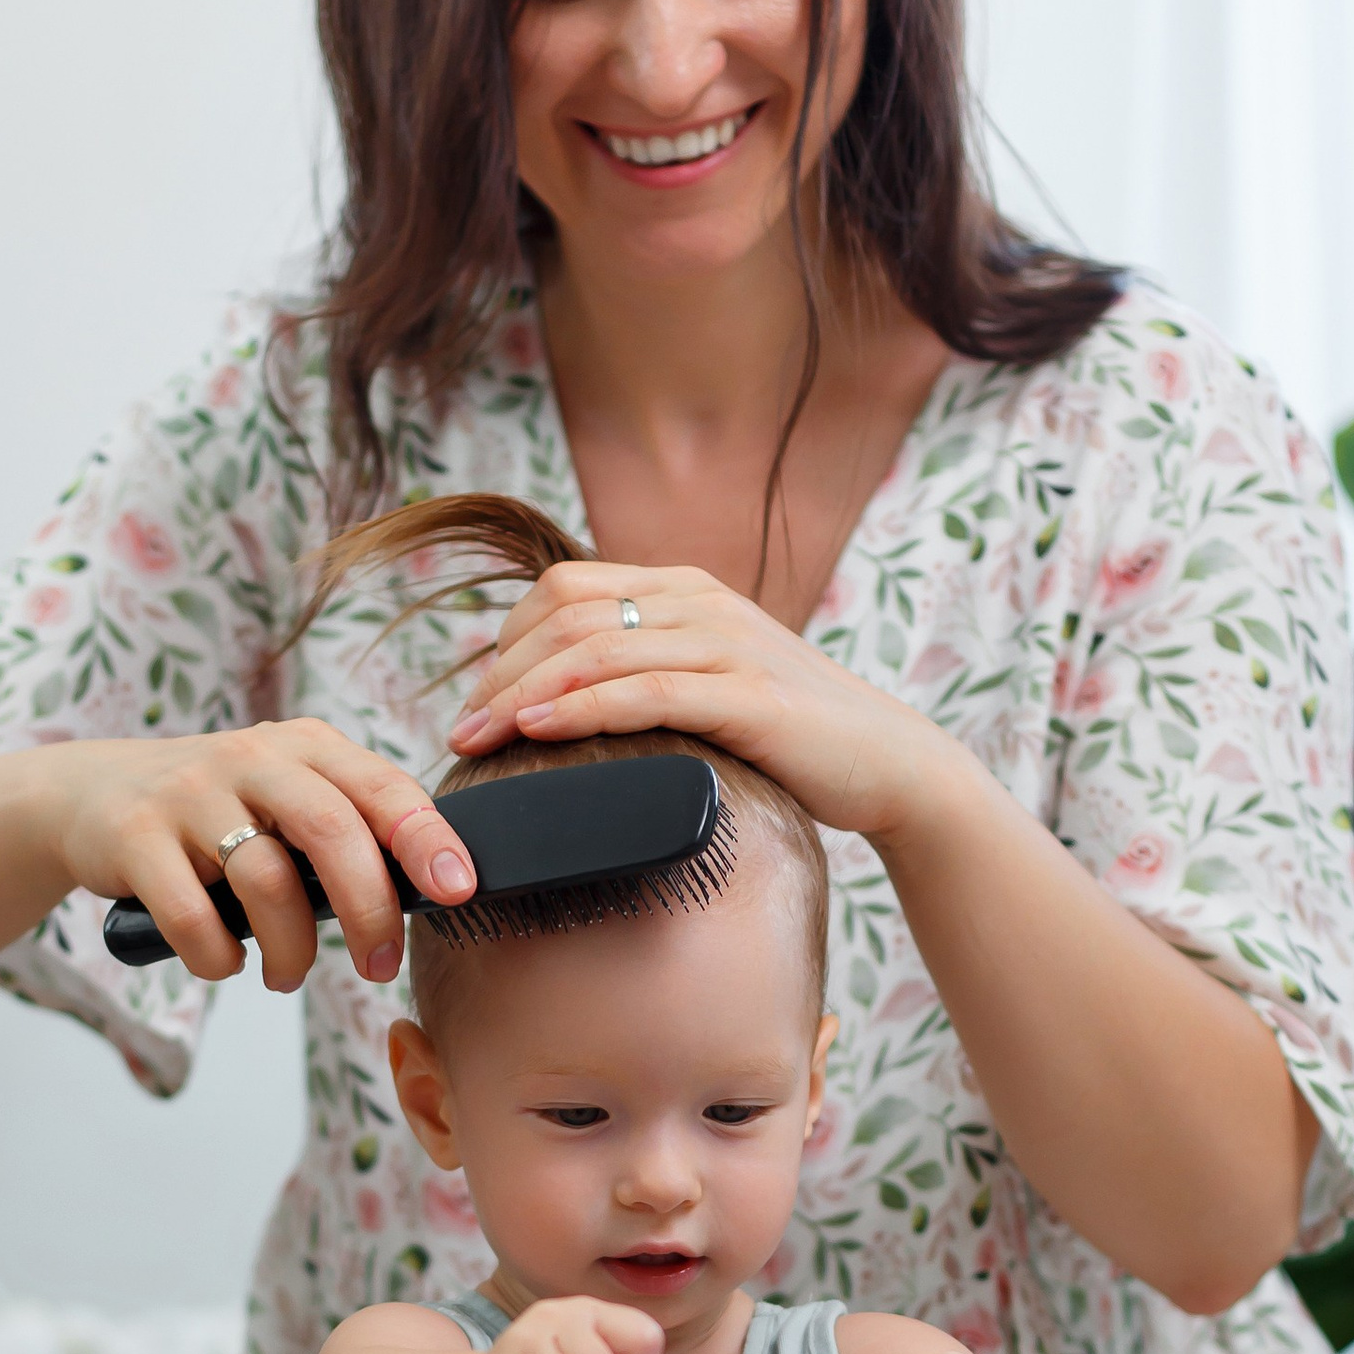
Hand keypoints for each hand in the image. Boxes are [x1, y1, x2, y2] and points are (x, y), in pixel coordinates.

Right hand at [46, 718, 476, 992]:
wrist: (91, 795)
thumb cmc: (218, 812)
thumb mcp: (286, 796)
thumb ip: (349, 826)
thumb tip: (433, 892)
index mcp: (305, 746)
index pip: (382, 786)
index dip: (425, 838)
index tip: (457, 890)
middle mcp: (251, 758)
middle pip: (332, 832)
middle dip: (369, 911)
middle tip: (378, 966)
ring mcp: (189, 793)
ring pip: (266, 882)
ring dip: (290, 949)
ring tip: (287, 973)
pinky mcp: (135, 836)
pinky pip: (192, 915)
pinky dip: (217, 956)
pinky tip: (224, 962)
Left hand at [445, 560, 967, 846]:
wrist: (892, 764)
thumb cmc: (793, 739)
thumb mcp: (712, 686)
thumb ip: (652, 674)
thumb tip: (564, 703)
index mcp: (687, 591)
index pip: (566, 589)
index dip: (509, 640)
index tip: (480, 700)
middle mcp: (702, 603)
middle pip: (566, 614)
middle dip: (499, 671)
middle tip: (461, 729)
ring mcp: (727, 644)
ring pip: (594, 650)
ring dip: (522, 694)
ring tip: (476, 738)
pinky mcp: (748, 696)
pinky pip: (643, 691)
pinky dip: (579, 707)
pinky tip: (535, 729)